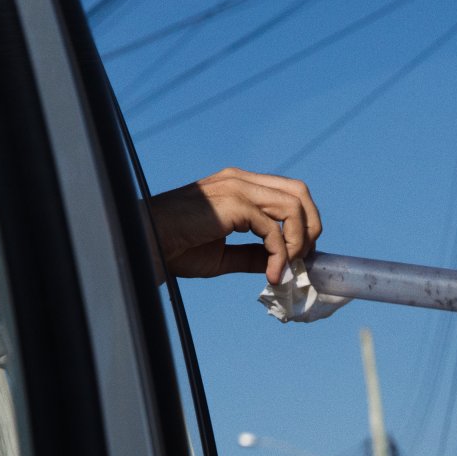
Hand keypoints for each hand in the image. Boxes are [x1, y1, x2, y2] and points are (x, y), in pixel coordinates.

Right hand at [146, 167, 322, 282]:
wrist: (145, 244)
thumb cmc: (175, 249)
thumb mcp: (222, 255)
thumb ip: (252, 254)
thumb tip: (280, 263)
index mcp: (238, 186)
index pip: (287, 193)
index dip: (302, 224)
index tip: (298, 257)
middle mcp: (240, 181)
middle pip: (299, 192)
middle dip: (311, 227)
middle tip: (303, 260)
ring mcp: (237, 188)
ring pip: (293, 207)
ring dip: (298, 243)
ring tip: (285, 270)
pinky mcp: (233, 204)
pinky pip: (274, 229)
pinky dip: (280, 255)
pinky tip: (271, 275)